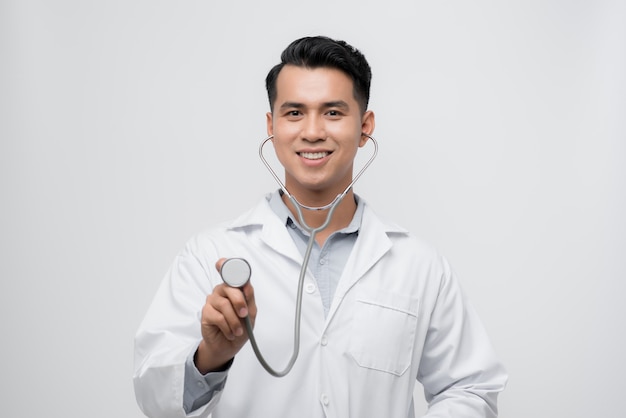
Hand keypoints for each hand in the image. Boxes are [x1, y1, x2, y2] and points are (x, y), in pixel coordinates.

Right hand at [195, 258, 256, 373]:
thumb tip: (247, 285)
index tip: (221, 263)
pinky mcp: (205, 313)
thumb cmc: (241, 327)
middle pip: (230, 288)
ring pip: (224, 305)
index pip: (228, 272)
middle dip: (240, 302)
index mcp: (233, 287)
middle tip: (245, 315)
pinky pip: (218, 317)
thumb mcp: (251, 313)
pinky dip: (227, 327)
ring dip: (234, 321)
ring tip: (238, 330)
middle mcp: (221, 290)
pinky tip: (230, 332)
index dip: (225, 265)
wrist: (229, 346)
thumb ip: (249, 297)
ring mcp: (212, 301)